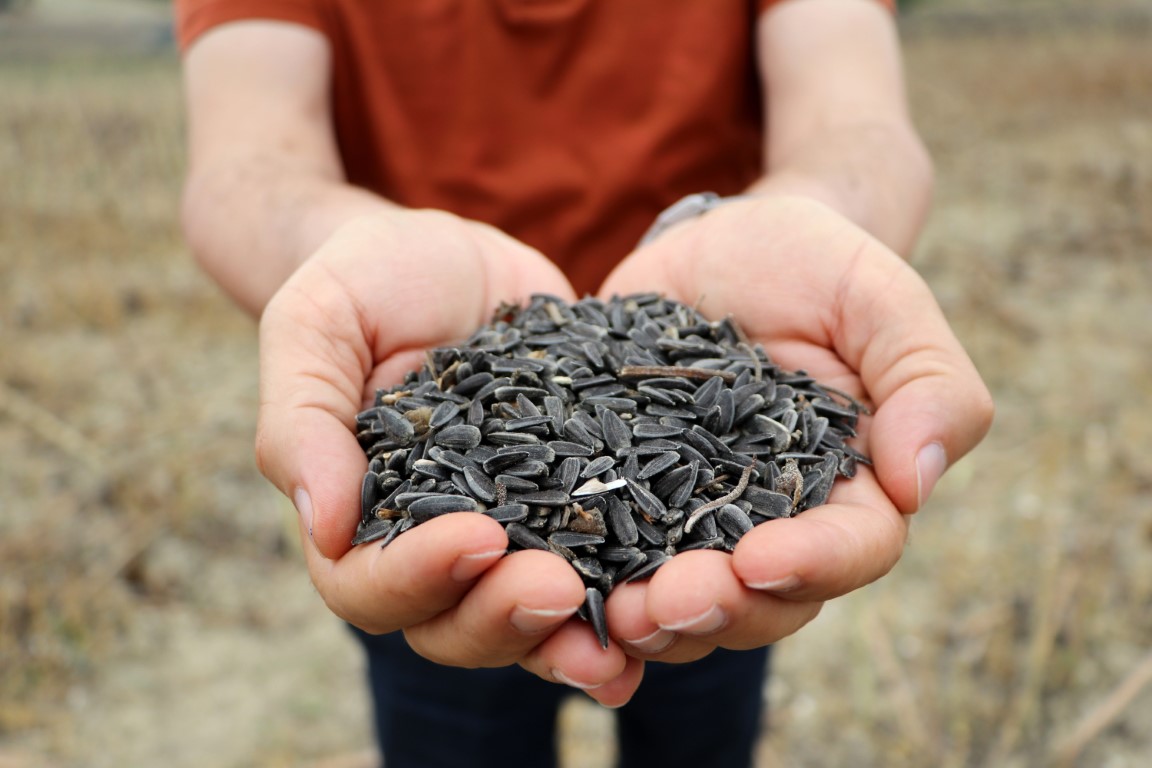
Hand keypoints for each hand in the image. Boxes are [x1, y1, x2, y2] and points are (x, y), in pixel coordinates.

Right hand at [255, 210, 643, 704]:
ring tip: (623, 639)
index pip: (369, 585)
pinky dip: (627, 599)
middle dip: (504, 618)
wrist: (447, 255)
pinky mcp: (576, 503)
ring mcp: (511, 532)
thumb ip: (303, 420)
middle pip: (453, 627)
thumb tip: (324, 528)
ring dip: (570, 640)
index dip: (419, 578)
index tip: (477, 536)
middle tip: (559, 587)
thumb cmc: (364, 283)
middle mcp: (434, 543)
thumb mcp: (315, 325)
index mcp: (361, 517)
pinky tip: (668, 605)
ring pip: (530, 622)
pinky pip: (600, 570)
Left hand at [597, 195, 993, 660]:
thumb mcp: (882, 300)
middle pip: (762, 600)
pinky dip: (587, 584)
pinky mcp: (626, 495)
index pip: (850, 549)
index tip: (759, 559)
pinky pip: (610, 556)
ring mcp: (694, 516)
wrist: (725, 243)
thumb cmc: (818, 267)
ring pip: (685, 600)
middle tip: (658, 605)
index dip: (811, 566)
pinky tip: (554, 588)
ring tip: (606, 615)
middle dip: (715, 610)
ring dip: (649, 620)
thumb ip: (927, 380)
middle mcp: (774, 522)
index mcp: (850, 489)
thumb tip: (920, 480)